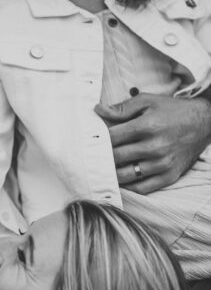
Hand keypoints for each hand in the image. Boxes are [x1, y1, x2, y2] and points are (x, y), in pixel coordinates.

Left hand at [96, 93, 210, 193]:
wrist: (204, 123)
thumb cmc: (172, 110)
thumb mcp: (148, 101)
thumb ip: (122, 108)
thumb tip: (98, 111)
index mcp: (148, 126)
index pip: (112, 137)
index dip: (97, 139)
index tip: (89, 141)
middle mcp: (155, 147)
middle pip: (116, 157)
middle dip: (101, 157)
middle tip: (89, 157)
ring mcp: (163, 164)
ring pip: (126, 175)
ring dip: (111, 173)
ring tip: (101, 169)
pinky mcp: (169, 176)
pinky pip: (143, 188)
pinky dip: (128, 186)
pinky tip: (119, 179)